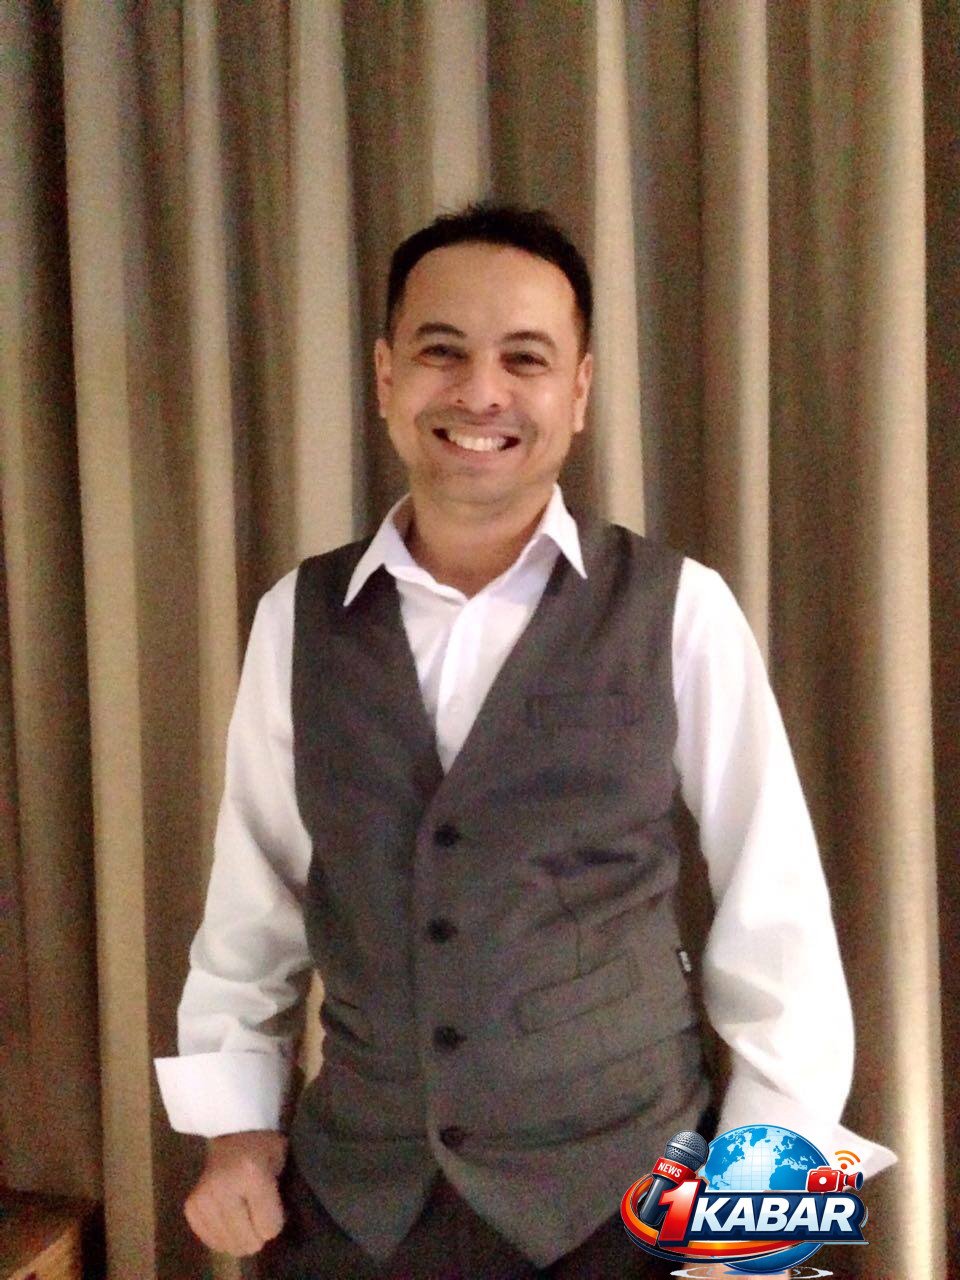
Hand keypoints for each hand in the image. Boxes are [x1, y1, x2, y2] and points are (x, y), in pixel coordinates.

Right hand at [183, 1129, 287, 1256]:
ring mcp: (203, 1199)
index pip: (269, 1227)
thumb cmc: (262, 1148)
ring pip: (230, 1245)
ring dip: (240, 1236)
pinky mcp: (191, 1208)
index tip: (275, 1209)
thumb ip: (280, 1199)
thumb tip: (270, 1234)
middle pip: (248, 1241)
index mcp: (251, 1175)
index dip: (276, 1222)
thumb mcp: (281, 1165)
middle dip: (258, 1235)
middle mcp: (223, 1189)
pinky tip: (228, 1218)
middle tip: (259, 1215)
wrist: (231, 1134)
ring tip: (243, 1214)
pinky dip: (223, 1236)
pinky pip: (212, 1241)